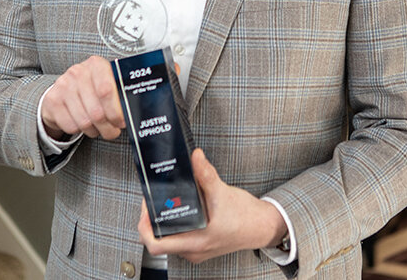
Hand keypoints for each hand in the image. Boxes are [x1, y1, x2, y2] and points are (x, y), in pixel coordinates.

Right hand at [41, 55, 124, 140]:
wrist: (64, 89)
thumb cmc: (92, 88)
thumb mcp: (107, 84)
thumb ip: (119, 95)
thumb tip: (132, 113)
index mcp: (96, 65)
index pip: (107, 91)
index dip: (116, 111)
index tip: (121, 122)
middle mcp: (78, 72)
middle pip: (97, 111)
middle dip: (108, 127)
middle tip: (112, 130)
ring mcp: (63, 85)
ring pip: (85, 122)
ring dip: (94, 130)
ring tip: (97, 126)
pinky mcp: (52, 100)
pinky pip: (71, 126)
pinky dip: (79, 130)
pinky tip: (81, 122)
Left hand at [138, 148, 286, 262]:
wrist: (262, 226)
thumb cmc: (245, 217)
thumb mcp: (223, 192)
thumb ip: (206, 174)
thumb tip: (195, 157)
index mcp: (196, 242)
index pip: (156, 244)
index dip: (145, 225)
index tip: (146, 206)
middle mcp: (192, 249)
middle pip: (159, 239)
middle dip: (152, 217)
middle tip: (152, 197)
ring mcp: (196, 248)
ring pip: (169, 236)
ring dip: (163, 218)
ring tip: (163, 198)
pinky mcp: (201, 243)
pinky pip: (179, 234)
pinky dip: (175, 220)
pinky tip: (179, 204)